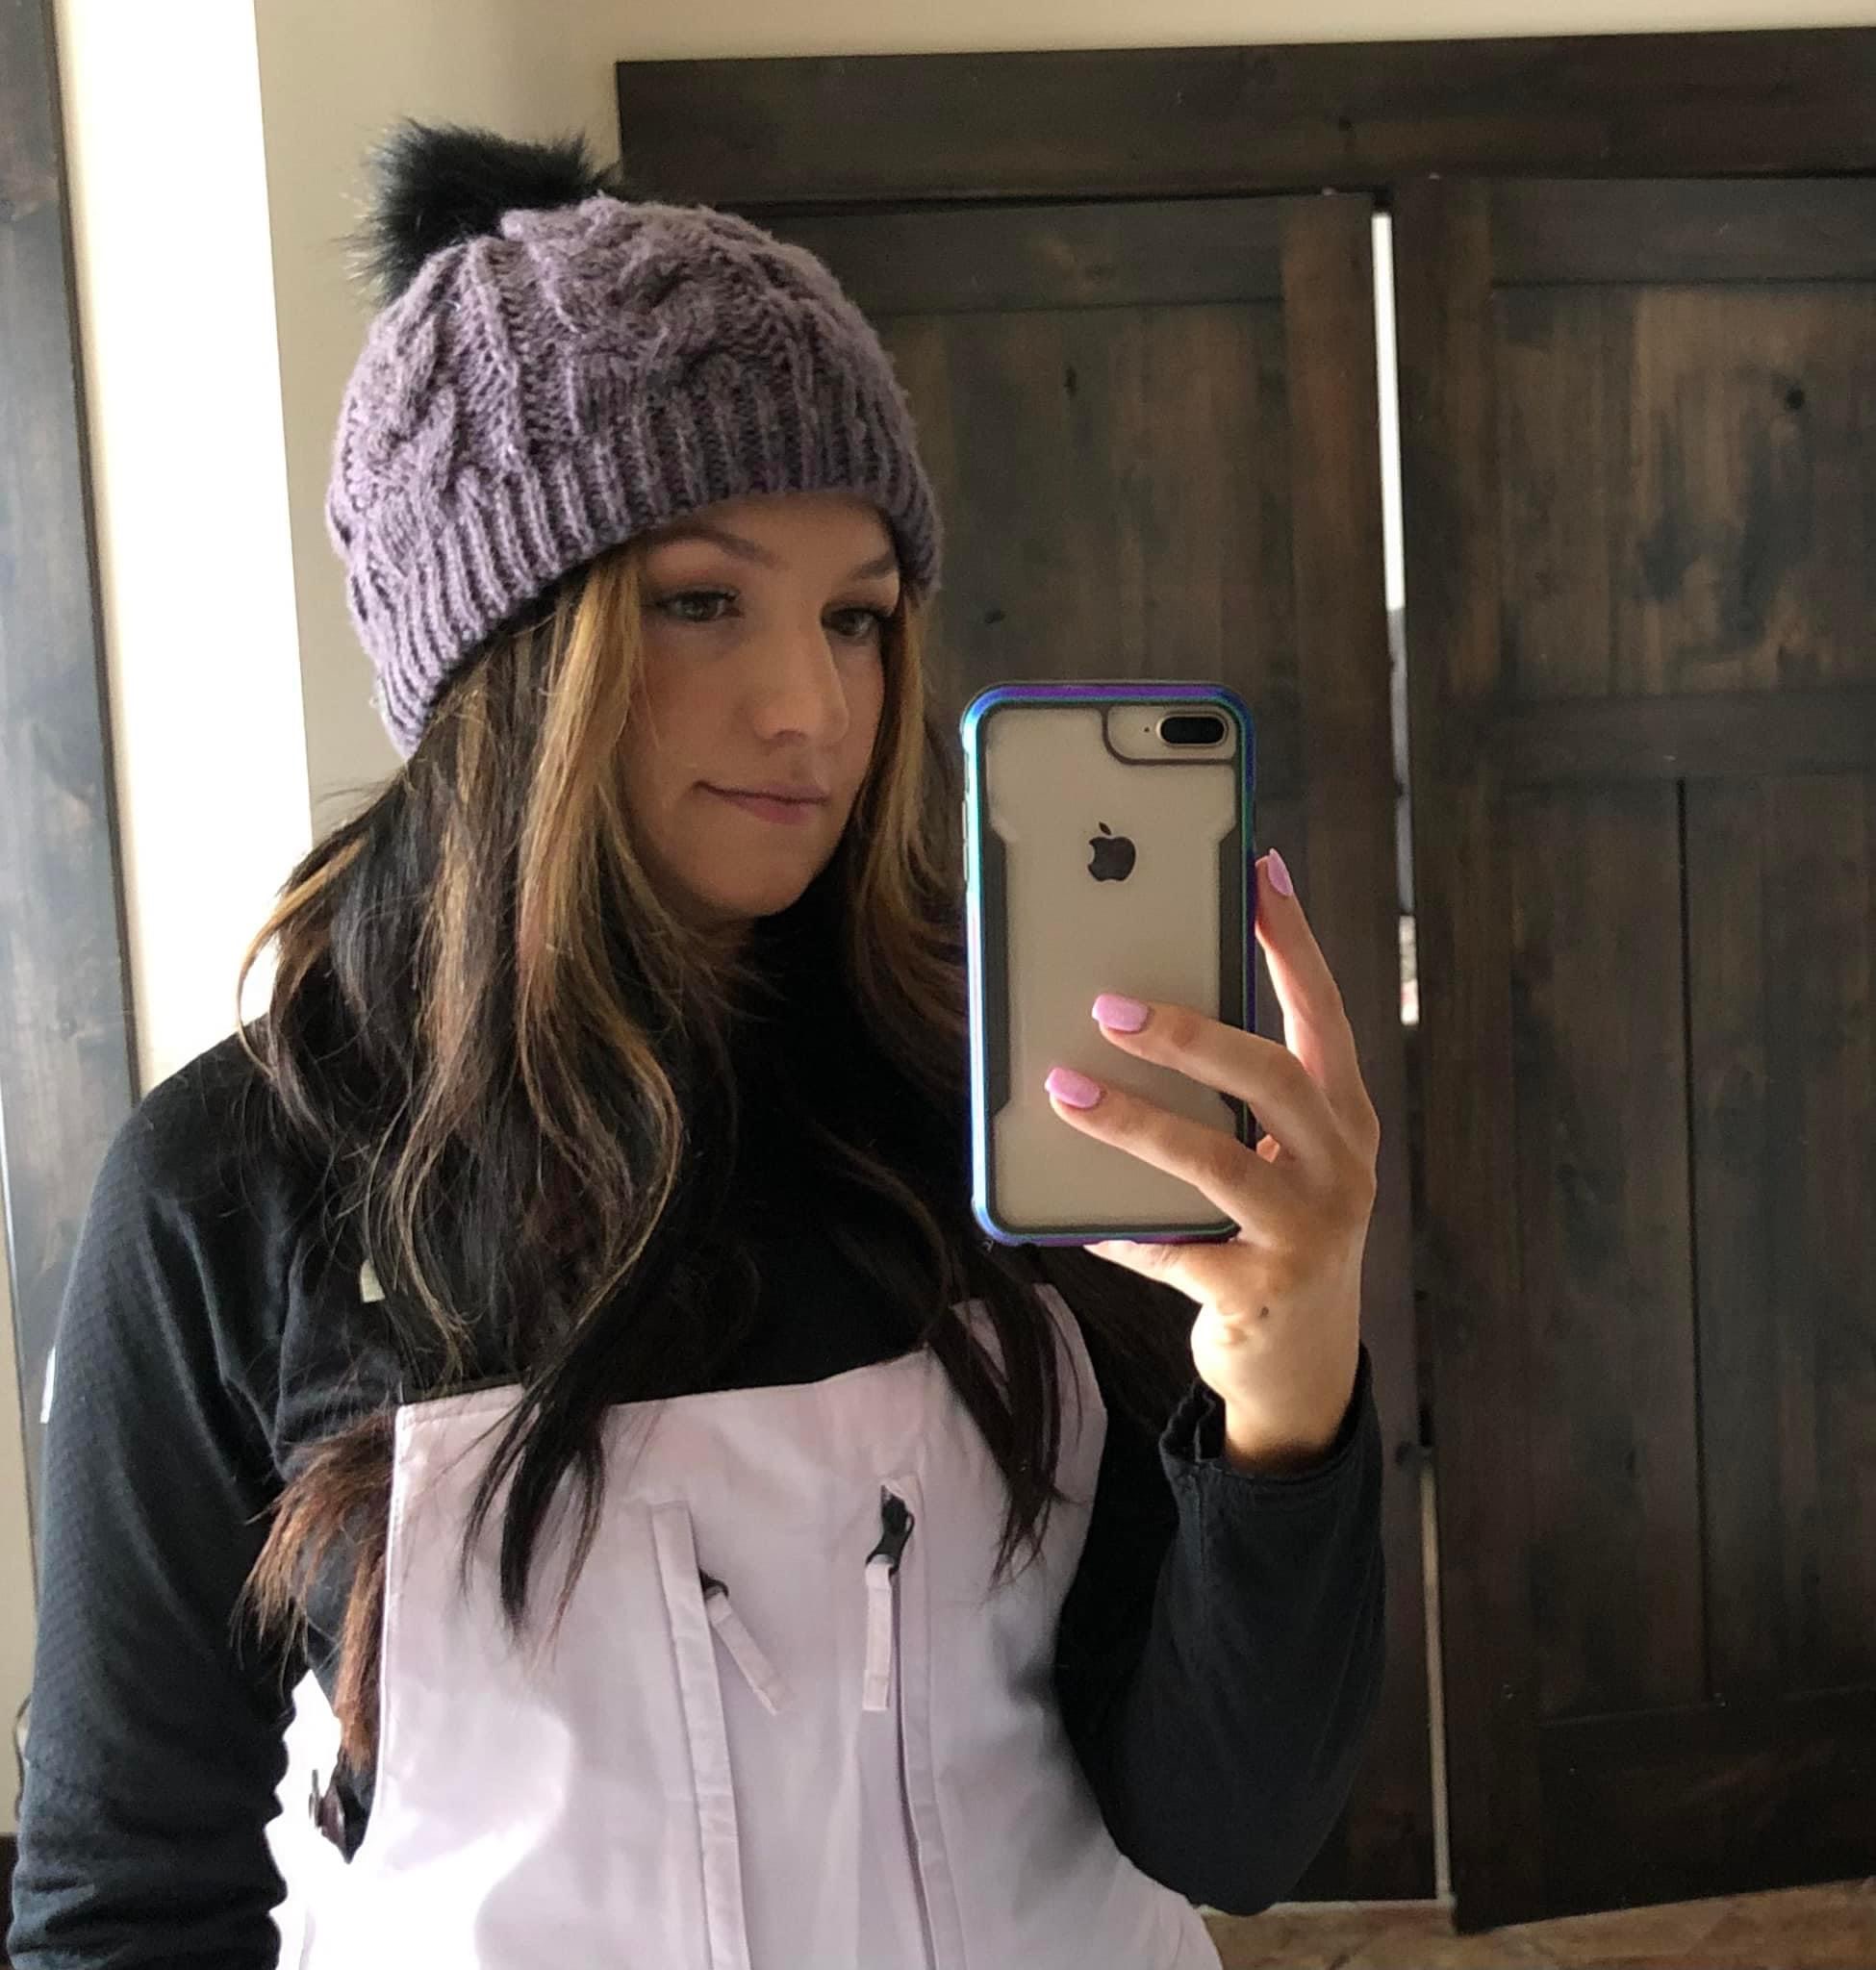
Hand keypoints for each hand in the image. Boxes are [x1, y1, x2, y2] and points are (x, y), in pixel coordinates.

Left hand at [1043, 849, 1379, 1472]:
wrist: (1301, 1367)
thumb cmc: (1272, 1231)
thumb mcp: (1276, 1157)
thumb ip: (1233, 1097)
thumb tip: (1135, 1007)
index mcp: (1341, 1116)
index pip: (1323, 1009)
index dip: (1291, 938)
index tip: (1257, 870)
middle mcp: (1339, 1166)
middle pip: (1271, 1075)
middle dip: (1188, 1033)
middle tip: (1109, 1003)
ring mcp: (1306, 1233)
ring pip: (1215, 1162)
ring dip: (1131, 1122)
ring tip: (1062, 1088)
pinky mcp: (1259, 1293)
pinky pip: (1173, 1248)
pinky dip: (1117, 1226)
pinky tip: (1073, 1213)